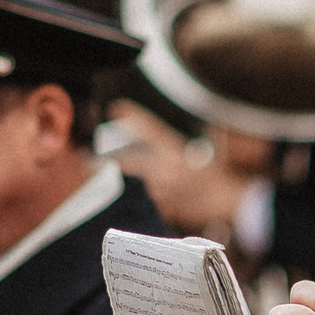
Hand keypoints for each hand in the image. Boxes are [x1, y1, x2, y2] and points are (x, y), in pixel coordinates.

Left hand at [102, 103, 263, 239]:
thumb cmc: (218, 176)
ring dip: (122, 183)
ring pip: (136, 184)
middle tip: (85, 159)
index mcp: (177, 152)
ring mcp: (165, 189)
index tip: (116, 108)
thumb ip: (179, 148)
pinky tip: (132, 200)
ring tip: (100, 182)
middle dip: (107, 162)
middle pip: (129, 163)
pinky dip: (141, 201)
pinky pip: (148, 202)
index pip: (152, 130)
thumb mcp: (202, 154)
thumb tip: (166, 141)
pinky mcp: (167, 206)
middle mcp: (167, 169)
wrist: (229, 201)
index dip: (133, 117)